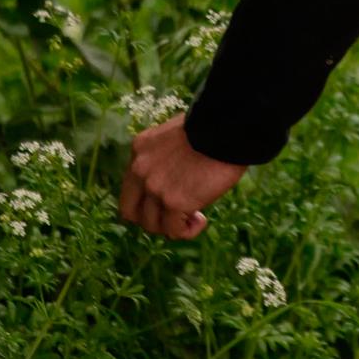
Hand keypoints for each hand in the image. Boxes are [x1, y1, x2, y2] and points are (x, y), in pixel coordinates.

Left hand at [120, 111, 247, 239]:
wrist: (227, 129)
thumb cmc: (213, 128)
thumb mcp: (176, 135)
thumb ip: (165, 156)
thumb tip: (175, 175)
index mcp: (140, 149)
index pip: (131, 186)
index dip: (148, 199)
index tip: (169, 197)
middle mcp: (140, 170)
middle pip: (131, 212)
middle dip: (152, 219)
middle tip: (174, 216)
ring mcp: (155, 188)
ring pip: (153, 225)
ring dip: (173, 225)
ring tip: (195, 216)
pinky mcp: (174, 202)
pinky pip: (174, 230)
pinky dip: (187, 230)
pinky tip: (201, 221)